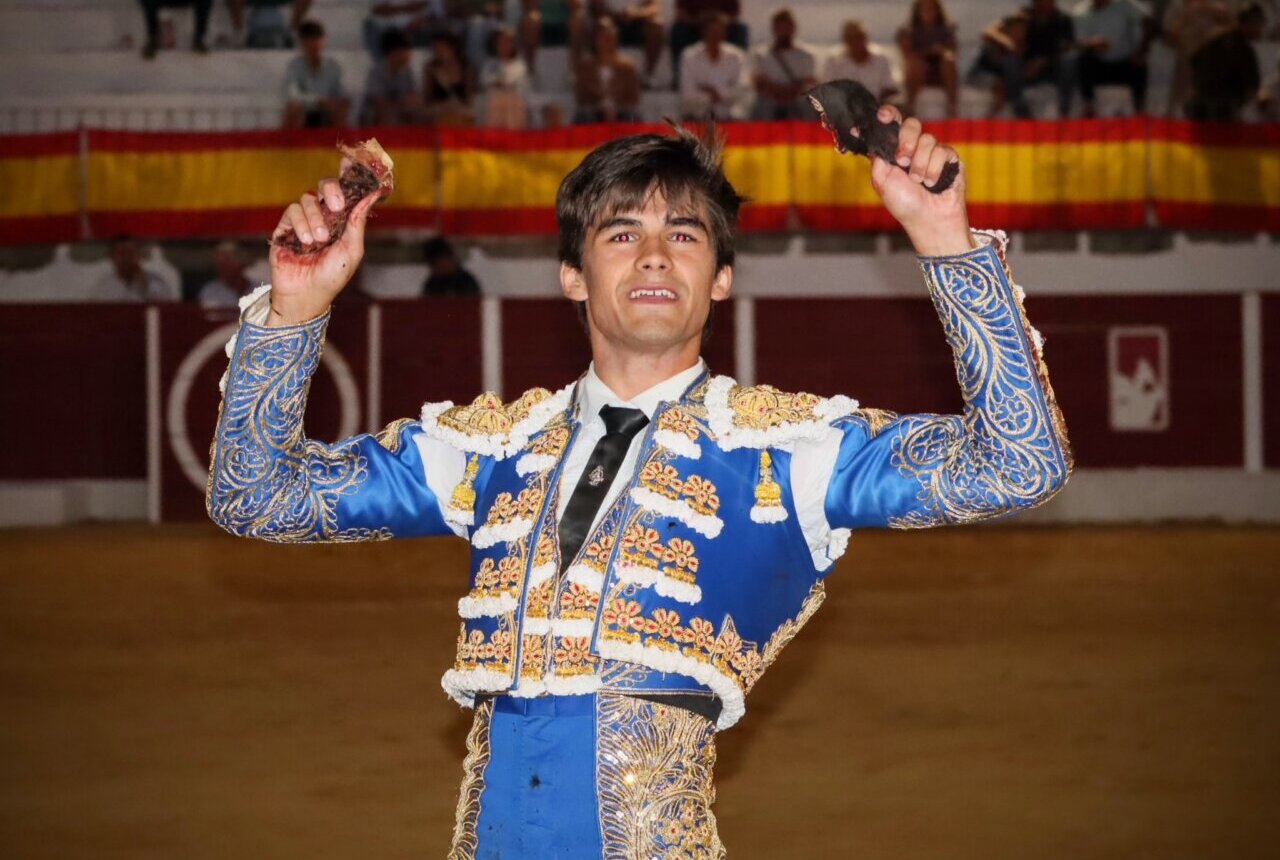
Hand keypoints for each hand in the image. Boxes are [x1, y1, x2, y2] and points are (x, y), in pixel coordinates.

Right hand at [267, 159, 377, 324]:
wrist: (306, 295)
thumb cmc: (332, 276)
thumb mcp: (352, 249)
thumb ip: (358, 221)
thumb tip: (371, 195)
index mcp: (342, 220)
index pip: (345, 191)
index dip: (348, 174)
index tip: (351, 161)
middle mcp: (323, 216)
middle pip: (325, 186)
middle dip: (332, 190)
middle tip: (336, 206)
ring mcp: (304, 220)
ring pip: (308, 198)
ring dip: (315, 218)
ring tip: (319, 241)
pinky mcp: (285, 226)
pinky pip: (292, 210)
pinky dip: (300, 223)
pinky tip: (305, 242)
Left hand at [867, 105, 973, 255]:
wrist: (928, 219)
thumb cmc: (905, 204)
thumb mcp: (882, 180)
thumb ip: (877, 156)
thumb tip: (872, 137)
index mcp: (895, 152)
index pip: (892, 125)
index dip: (888, 115)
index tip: (883, 116)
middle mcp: (913, 148)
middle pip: (911, 124)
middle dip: (906, 141)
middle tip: (903, 161)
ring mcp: (932, 152)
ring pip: (927, 139)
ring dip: (920, 163)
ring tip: (919, 181)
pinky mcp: (949, 157)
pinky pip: (942, 150)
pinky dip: (934, 169)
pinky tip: (933, 184)